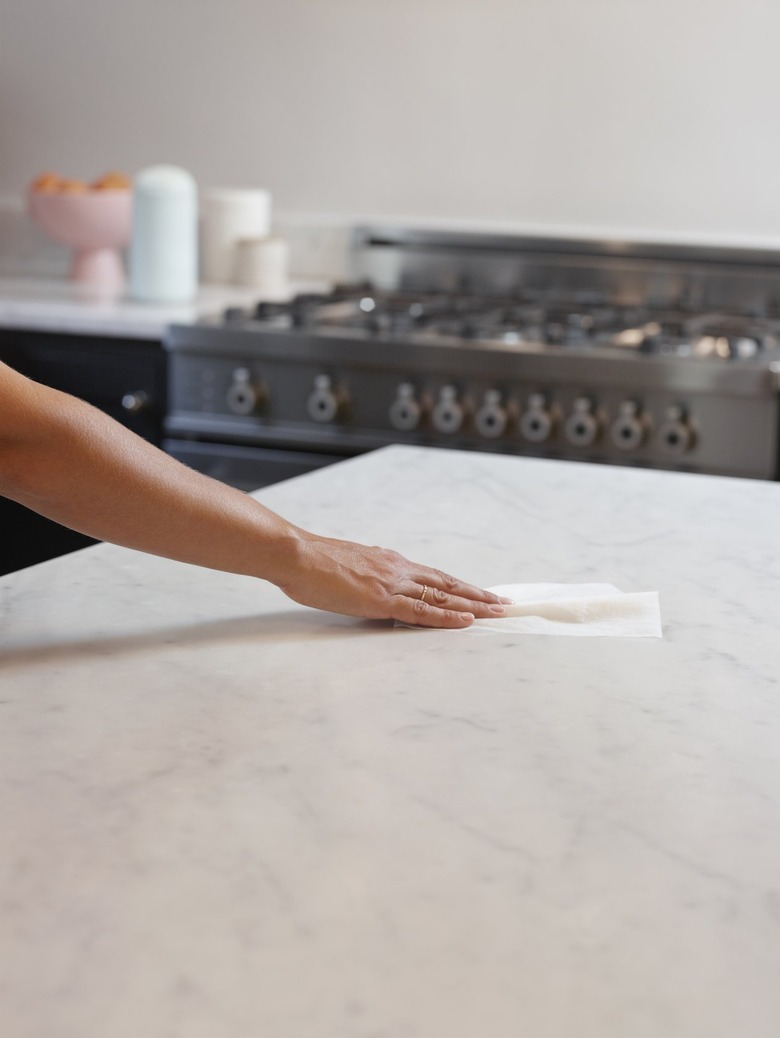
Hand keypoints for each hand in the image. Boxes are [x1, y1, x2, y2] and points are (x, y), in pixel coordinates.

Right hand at [278, 533, 510, 627]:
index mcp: (389, 562)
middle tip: (502, 603)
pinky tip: (466, 620)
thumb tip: (373, 582)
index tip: (478, 593)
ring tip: (497, 612)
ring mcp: (392, 584)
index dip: (458, 586)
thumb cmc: (313, 564)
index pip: (432, 576)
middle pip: (447, 583)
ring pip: (443, 595)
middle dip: (477, 594)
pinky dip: (447, 616)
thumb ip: (366, 575)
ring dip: (473, 605)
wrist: (297, 556)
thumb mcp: (348, 566)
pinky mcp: (382, 600)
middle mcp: (397, 569)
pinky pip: (423, 611)